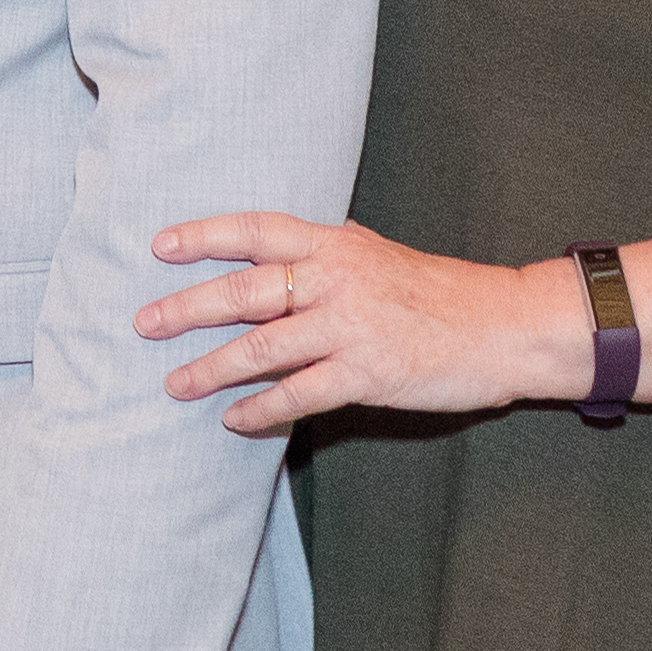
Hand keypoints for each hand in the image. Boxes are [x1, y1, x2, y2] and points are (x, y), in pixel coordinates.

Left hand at [138, 212, 572, 434]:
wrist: (507, 326)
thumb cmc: (442, 291)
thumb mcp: (379, 253)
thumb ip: (329, 251)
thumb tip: (278, 248)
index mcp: (337, 244)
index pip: (258, 231)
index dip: (205, 236)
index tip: (160, 247)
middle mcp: (337, 280)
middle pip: (245, 291)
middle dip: (188, 308)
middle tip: (144, 324)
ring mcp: (351, 328)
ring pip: (262, 347)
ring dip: (212, 368)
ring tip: (174, 384)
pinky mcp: (368, 374)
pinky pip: (299, 395)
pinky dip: (260, 409)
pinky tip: (233, 419)